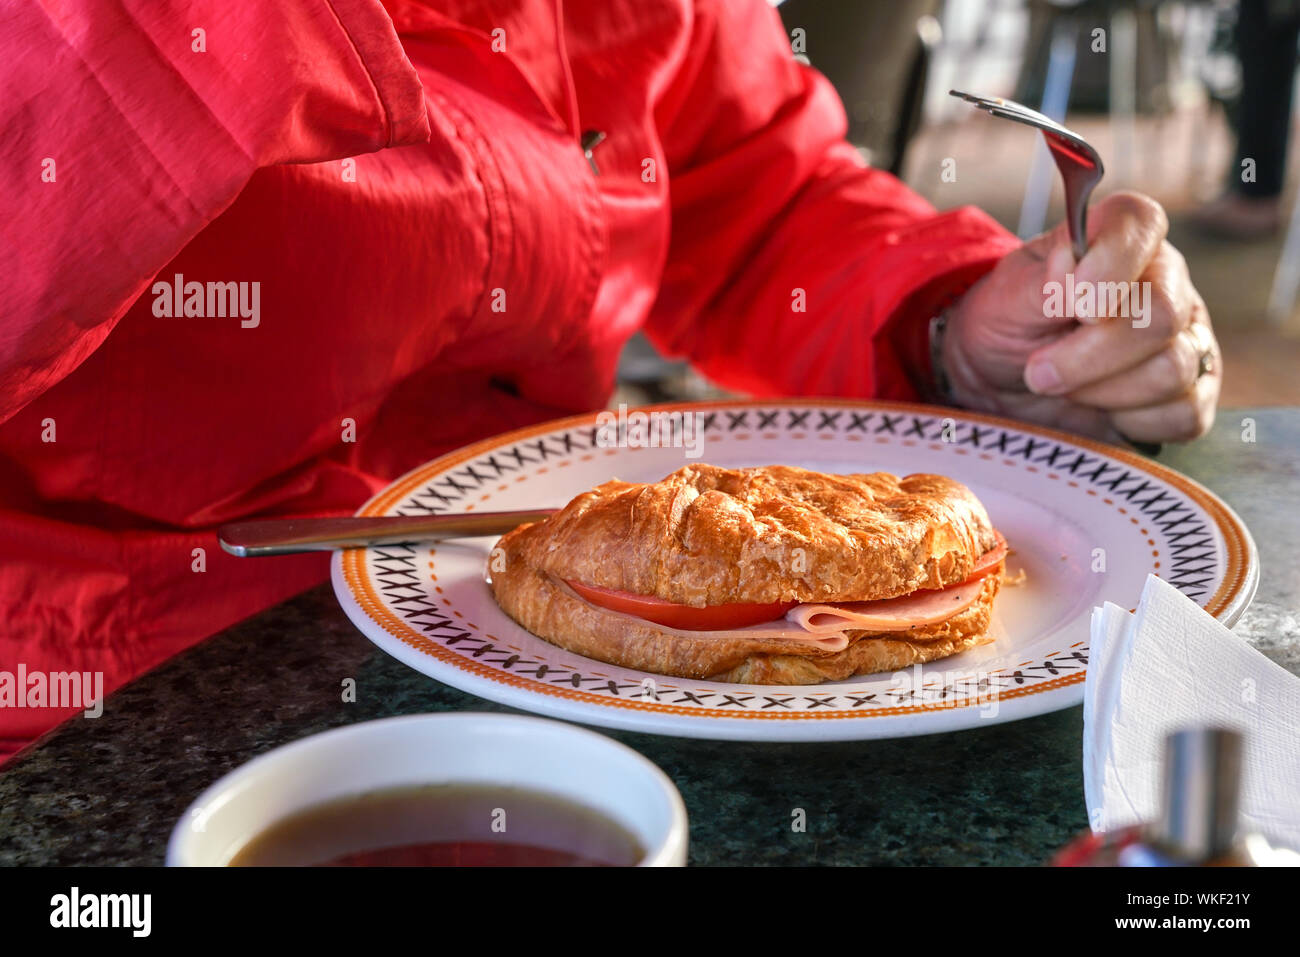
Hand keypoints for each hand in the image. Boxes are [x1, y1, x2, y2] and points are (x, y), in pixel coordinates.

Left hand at [941, 191, 1220, 444]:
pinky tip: (1098, 407)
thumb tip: (1073, 274)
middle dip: (1088, 355)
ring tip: (1063, 386)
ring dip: (1100, 391)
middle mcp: (1166, 281)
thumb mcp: (1006, 299)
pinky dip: (1129, 421)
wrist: (1002, 379)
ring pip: (1172, 370)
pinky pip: (1184, 414)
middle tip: (1038, 371)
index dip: (1110, 263)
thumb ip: (1042, 284)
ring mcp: (1187, 337)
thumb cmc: (1008, 325)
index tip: (1074, 304)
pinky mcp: (1192, 393)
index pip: (1141, 224)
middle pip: (1160, 315)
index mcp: (1121, 238)